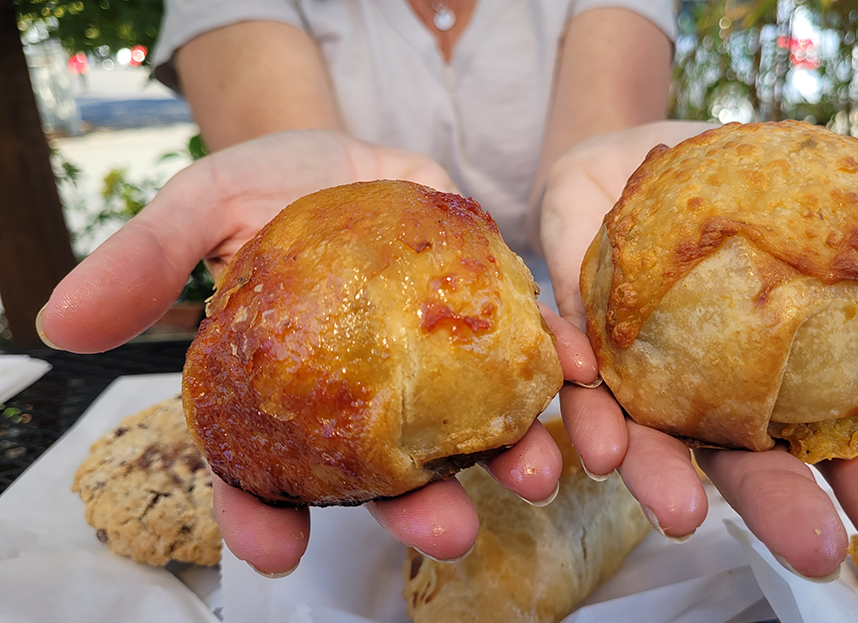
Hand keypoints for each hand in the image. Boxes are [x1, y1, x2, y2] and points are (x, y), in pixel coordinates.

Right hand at [37, 130, 570, 574]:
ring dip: (503, 456)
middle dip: (416, 511)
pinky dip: (557, 365)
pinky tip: (577, 378)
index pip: (265, 467)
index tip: (276, 553)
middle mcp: (365, 398)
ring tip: (530, 473)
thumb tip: (61, 323)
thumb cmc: (273, 184)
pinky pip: (527, 351)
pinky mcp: (486, 321)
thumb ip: (146, 262)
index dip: (263, 513)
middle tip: (445, 535)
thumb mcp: (203, 205)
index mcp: (289, 391)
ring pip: (467, 429)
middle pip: (385, 471)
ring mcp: (431, 366)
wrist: (351, 151)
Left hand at [538, 120, 857, 578]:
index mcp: (767, 373)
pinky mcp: (576, 338)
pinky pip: (572, 372)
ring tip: (679, 508)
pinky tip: (595, 381)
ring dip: (659, 474)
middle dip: (773, 507)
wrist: (625, 156)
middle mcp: (701, 390)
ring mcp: (636, 371)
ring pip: (644, 438)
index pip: (824, 442)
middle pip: (736, 461)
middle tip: (816, 549)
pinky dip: (582, 385)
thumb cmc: (727, 186)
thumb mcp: (808, 211)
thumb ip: (856, 273)